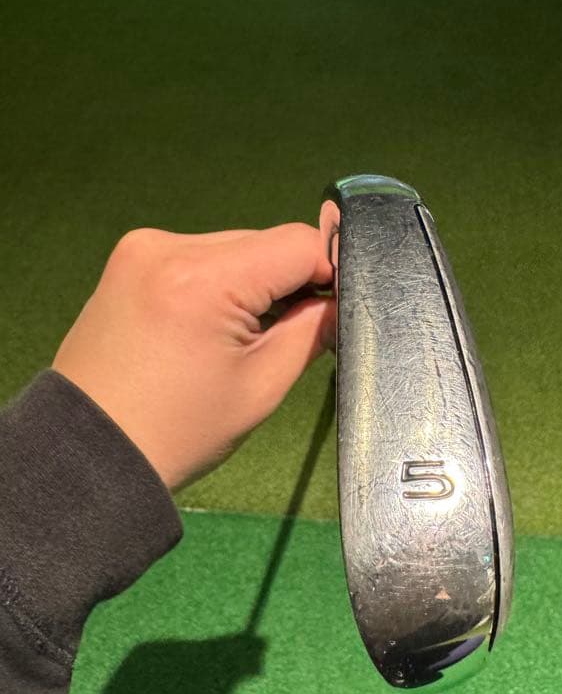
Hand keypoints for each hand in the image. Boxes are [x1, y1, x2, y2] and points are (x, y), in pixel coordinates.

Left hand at [52, 224, 335, 490]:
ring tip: (241, 335)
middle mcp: (170, 247)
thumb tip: (339, 299)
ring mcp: (144, 248)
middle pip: (266, 241)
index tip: (331, 310)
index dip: (329, 272)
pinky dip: (219, 281)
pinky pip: (200, 255)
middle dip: (289, 280)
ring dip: (253, 280)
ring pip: (235, 246)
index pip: (299, 241)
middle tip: (287, 333)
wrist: (89, 452)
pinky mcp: (130, 258)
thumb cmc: (178, 431)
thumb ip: (312, 329)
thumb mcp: (263, 386)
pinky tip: (211, 323)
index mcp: (204, 278)